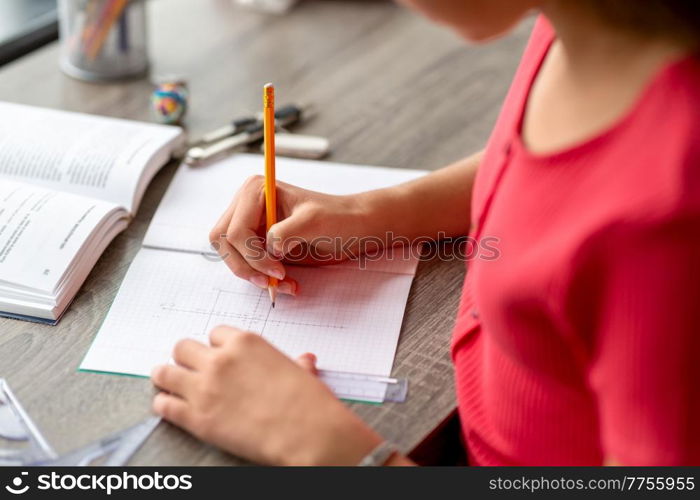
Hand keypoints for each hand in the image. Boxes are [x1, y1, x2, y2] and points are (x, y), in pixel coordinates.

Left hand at [151, 326, 382, 464]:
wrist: (305, 433)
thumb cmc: (308, 401)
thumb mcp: (301, 373)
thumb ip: (295, 364)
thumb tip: (304, 361)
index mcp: (245, 343)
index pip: (215, 334)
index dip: (216, 347)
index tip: (217, 356)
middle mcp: (219, 360)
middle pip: (183, 348)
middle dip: (186, 358)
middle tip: (191, 369)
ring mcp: (204, 388)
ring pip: (165, 372)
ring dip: (166, 377)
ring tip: (167, 382)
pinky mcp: (195, 418)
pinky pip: (164, 405)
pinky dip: (164, 405)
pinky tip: (168, 407)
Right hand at [209, 176, 379, 296]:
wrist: (352, 227)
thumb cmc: (337, 217)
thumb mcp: (314, 221)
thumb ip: (286, 232)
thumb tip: (269, 248)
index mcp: (255, 191)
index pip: (234, 230)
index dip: (252, 255)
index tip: (278, 270)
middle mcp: (246, 206)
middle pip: (224, 243)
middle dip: (247, 266)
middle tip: (272, 281)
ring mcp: (250, 225)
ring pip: (232, 257)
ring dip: (255, 276)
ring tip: (285, 284)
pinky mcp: (257, 243)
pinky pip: (247, 265)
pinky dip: (263, 278)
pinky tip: (287, 283)